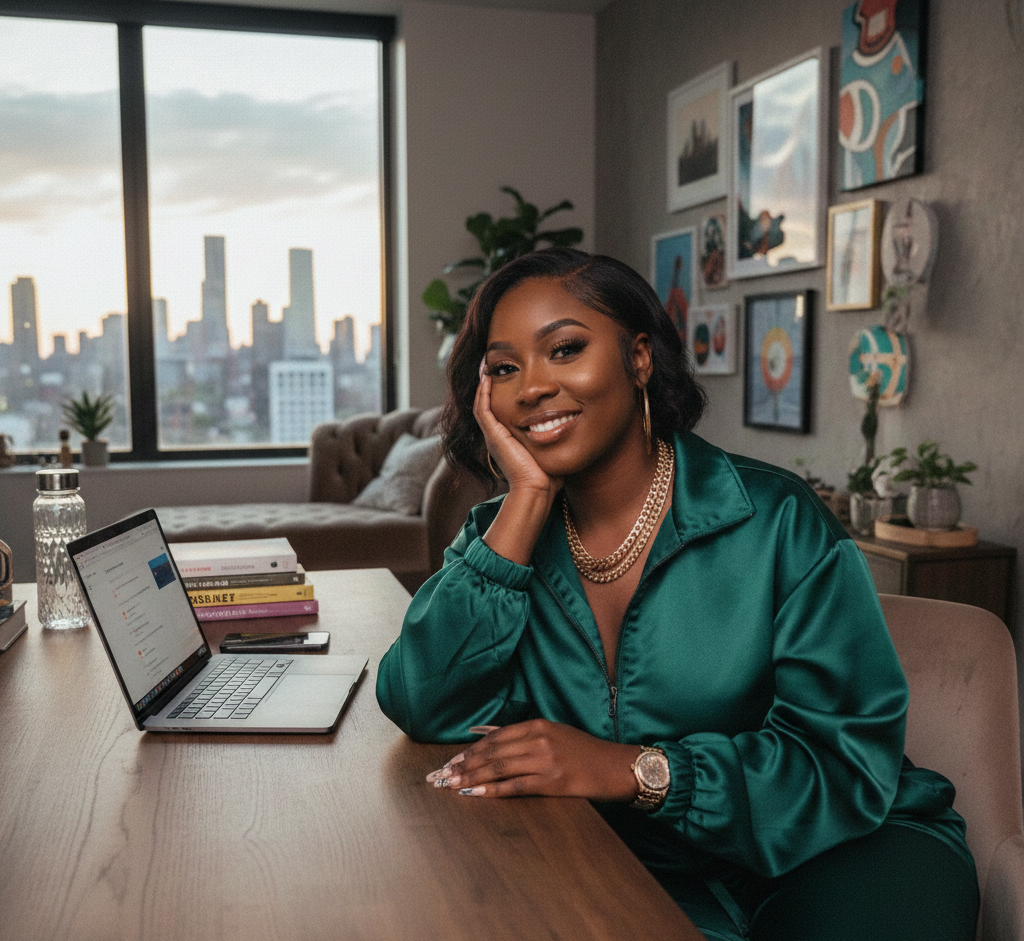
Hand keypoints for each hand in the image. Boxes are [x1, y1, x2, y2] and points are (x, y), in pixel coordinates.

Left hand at [425, 719, 640, 801]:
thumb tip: (489, 738)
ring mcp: (545, 760)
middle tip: (442, 776)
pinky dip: (493, 790)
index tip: (452, 761)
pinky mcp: (552, 781)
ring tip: (452, 785)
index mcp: (538, 725)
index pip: (495, 737)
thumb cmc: (585, 751)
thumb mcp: (555, 733)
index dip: (471, 750)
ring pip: (499, 768)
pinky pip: (516, 786)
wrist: (615, 766)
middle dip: (464, 765)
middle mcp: (538, 739)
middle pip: (493, 752)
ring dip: (472, 777)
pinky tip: (476, 794)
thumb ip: (524, 735)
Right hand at [474, 360, 561, 498]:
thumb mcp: (551, 449)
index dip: (500, 393)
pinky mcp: (493, 436)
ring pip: (481, 404)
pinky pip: (483, 410)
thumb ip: (556, 436)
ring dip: (482, 384)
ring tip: (486, 365)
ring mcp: (493, 437)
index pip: (500, 410)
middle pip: (486, 404)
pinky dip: (483, 393)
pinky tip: (487, 378)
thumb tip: (571, 424)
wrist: (537, 489)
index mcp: (508, 440)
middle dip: (488, 385)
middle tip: (491, 365)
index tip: (508, 375)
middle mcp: (497, 437)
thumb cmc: (548, 475)